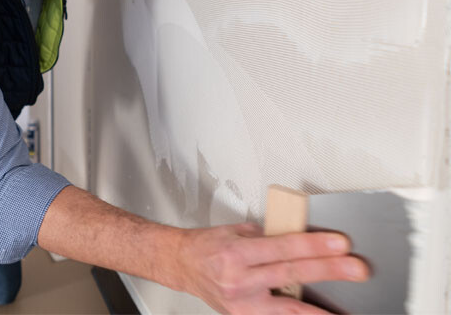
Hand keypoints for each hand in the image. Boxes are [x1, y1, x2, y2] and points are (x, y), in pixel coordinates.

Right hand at [176, 223, 368, 313]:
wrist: (182, 264)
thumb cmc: (208, 246)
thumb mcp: (237, 231)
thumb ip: (268, 237)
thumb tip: (300, 240)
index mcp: (237, 253)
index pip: (284, 248)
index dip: (314, 246)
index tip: (340, 244)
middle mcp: (239, 280)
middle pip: (291, 274)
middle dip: (328, 271)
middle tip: (356, 269)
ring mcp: (242, 303)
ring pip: (288, 309)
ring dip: (319, 310)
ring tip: (345, 313)